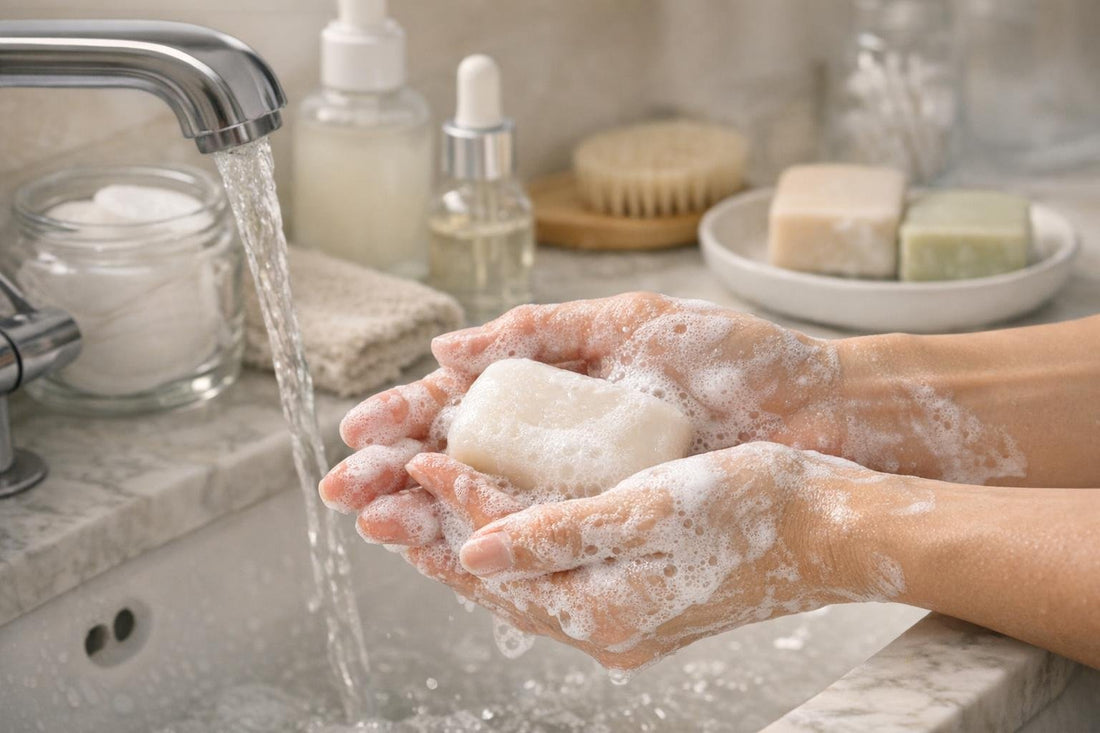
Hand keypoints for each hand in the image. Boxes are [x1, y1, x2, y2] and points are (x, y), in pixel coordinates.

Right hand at [320, 293, 841, 542]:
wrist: (817, 406)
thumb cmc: (734, 354)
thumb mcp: (631, 323)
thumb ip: (543, 330)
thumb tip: (448, 348)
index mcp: (558, 388)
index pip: (464, 407)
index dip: (406, 419)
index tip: (356, 433)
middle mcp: (563, 444)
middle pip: (463, 463)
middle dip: (397, 476)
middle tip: (344, 492)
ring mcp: (588, 487)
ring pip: (493, 509)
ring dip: (430, 515)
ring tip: (376, 520)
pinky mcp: (620, 522)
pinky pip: (548, 540)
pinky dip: (497, 543)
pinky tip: (450, 548)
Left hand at [391, 443, 902, 671]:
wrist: (835, 532)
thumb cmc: (755, 508)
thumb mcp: (650, 512)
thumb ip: (558, 537)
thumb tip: (473, 555)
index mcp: (604, 610)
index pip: (500, 557)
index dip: (455, 505)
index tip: (419, 457)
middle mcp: (607, 626)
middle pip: (499, 582)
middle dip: (438, 537)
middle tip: (386, 501)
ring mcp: (625, 617)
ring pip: (523, 580)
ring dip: (472, 542)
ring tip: (424, 512)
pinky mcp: (642, 598)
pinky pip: (557, 575)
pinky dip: (520, 546)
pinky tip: (504, 524)